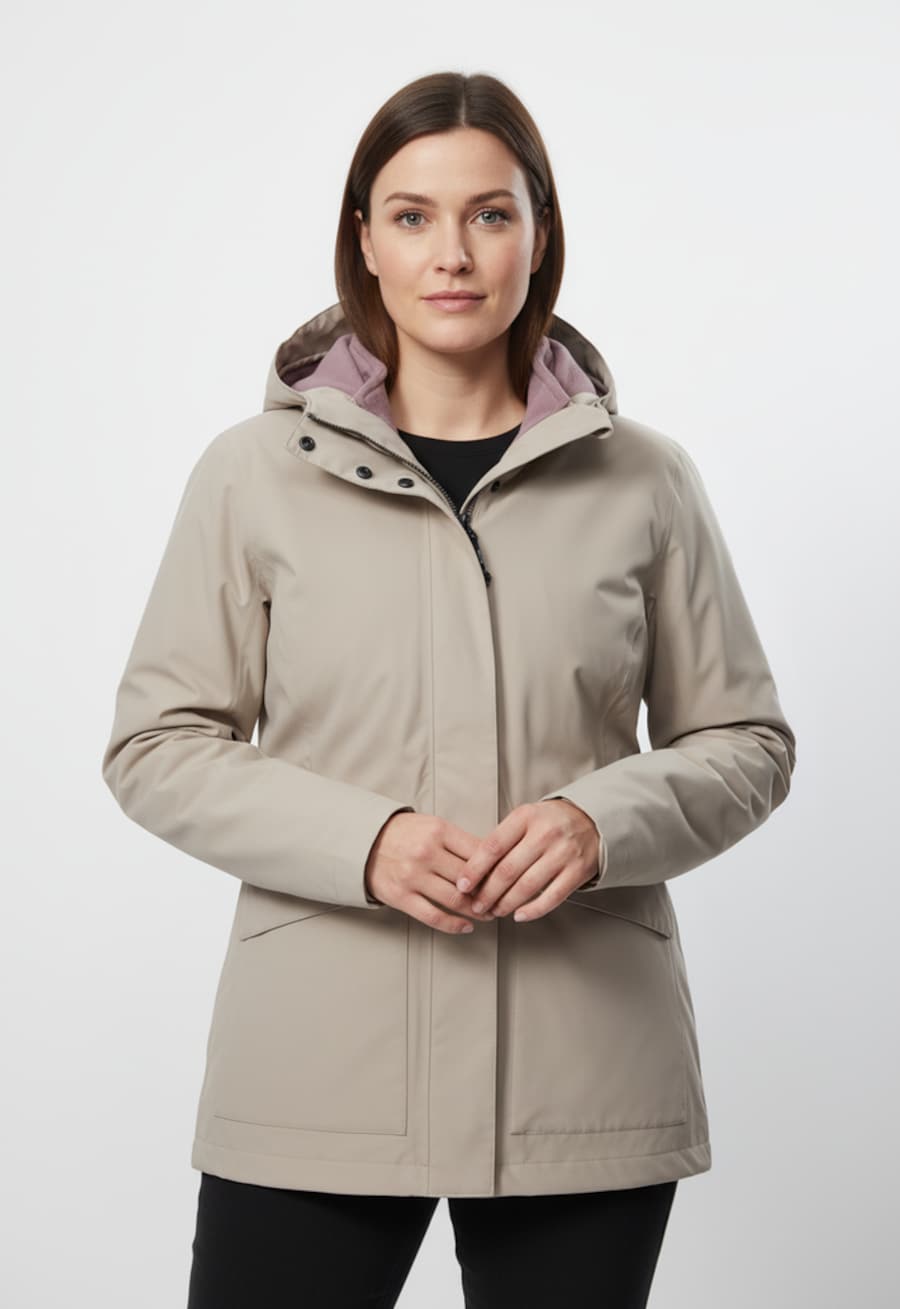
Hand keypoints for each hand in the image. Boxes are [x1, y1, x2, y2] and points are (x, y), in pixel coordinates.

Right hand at [365, 812, 499, 934]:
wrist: (364, 841)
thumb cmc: (405, 833)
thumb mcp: (433, 826)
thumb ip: (460, 842)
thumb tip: (494, 861)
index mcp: (438, 831)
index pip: (479, 852)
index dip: (498, 868)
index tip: (508, 878)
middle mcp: (426, 853)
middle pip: (471, 879)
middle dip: (491, 893)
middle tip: (503, 900)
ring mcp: (413, 876)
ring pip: (456, 900)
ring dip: (478, 911)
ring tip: (489, 914)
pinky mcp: (401, 896)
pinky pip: (433, 916)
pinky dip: (454, 925)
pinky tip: (466, 926)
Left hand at [454, 799, 601, 922]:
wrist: (592, 820)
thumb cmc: (551, 821)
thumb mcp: (525, 818)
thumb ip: (502, 839)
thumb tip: (473, 869)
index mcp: (526, 817)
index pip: (493, 846)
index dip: (474, 869)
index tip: (463, 885)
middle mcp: (545, 834)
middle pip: (507, 870)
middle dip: (487, 893)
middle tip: (476, 905)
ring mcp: (563, 853)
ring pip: (527, 886)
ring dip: (505, 904)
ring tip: (494, 911)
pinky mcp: (577, 871)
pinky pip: (551, 897)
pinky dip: (533, 910)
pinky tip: (519, 914)